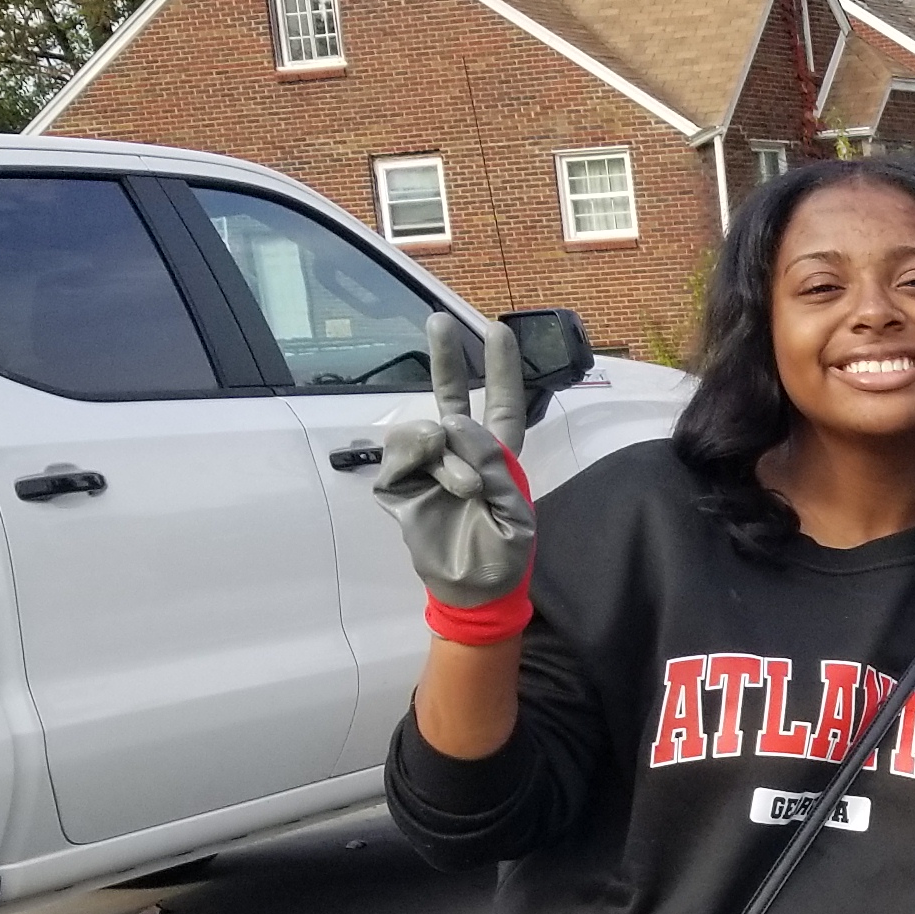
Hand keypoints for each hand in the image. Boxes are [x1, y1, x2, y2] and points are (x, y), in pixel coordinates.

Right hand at [375, 313, 537, 639]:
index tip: (496, 330)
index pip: (502, 405)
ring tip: (463, 488)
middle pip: (453, 396)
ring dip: (447, 456)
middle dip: (445, 358)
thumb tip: (454, 423)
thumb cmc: (502, 558)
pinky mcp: (399, 482)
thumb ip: (492, 466)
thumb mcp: (515, 514)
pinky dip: (418, 462)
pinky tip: (429, 484)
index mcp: (498, 457)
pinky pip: (402, 452)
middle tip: (437, 321)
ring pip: (427, 429)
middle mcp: (462, 453)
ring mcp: (428, 465)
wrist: (468, 592)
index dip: (500, 369)